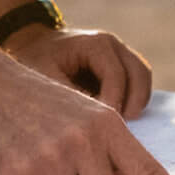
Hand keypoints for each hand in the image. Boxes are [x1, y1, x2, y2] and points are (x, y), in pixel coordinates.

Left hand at [2, 25, 153, 118]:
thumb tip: (87, 127)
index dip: (112, 103)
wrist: (31, 45)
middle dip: (133, 103)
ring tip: (120, 128)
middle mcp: (113, 45)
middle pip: (139, 73)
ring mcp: (120, 53)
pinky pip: (137, 82)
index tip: (101, 129)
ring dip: (136, 103)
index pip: (116, 74)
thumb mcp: (43, 78)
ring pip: (142, 77)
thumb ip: (67, 98)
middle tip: (119, 131)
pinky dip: (132, 100)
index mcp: (95, 43)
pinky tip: (116, 121)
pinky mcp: (120, 65)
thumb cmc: (34, 61)